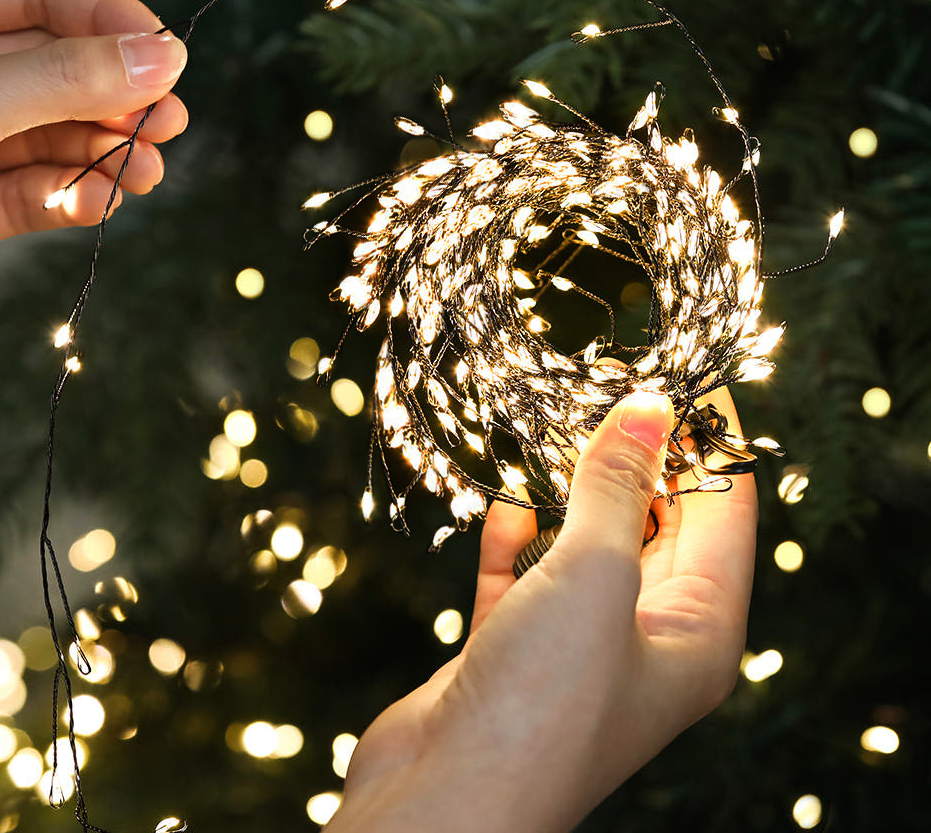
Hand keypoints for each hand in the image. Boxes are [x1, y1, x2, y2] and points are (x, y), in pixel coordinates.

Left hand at [0, 0, 188, 281]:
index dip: (109, 18)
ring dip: (107, 154)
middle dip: (117, 97)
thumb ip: (58, 79)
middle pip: (58, 69)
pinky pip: (32, 195)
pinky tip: (101, 202)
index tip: (167, 56)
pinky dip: (72, 199)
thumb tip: (158, 56)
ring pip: (54, 137)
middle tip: (169, 124)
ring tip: (146, 172)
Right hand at [329, 388, 756, 831]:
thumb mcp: (598, 574)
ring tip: (553, 426)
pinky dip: (516, 536)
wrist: (442, 799)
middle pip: (657, 523)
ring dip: (568, 491)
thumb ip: (619, 486)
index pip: (726, 515)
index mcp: (698, 631)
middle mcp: (646, 637)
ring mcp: (577, 643)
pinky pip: (526, 572)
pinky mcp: (516, 646)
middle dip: (636, 458)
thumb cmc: (546, 700)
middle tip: (610, 388)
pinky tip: (504, 505)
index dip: (712, 443)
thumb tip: (648, 406)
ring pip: (585, 542)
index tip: (690, 376)